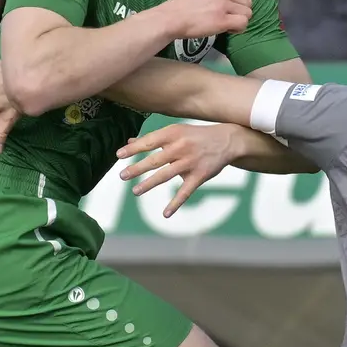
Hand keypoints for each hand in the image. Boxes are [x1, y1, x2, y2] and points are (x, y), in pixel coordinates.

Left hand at [116, 123, 244, 217]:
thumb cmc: (196, 136)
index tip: (118, 155)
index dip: (134, 149)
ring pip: (166, 175)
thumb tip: (129, 143)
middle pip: (155, 159)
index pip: (149, 142)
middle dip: (137, 168)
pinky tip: (165, 213)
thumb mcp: (176, 132)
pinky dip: (175, 203)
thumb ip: (153, 139)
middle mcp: (181, 147)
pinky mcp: (200, 175)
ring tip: (135, 191)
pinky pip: (185, 191)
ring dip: (149, 184)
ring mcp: (191, 162)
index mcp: (173, 134)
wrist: (227, 140)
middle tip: (122, 175)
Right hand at [155, 0, 251, 39]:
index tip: (226, 10)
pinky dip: (239, 29)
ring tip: (228, 25)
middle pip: (246, 3)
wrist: (171, 17)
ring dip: (239, 21)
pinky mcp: (223, 20)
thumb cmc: (179, 4)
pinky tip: (228, 30)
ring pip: (247, 13)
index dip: (235, 3)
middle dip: (240, 12)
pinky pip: (243, 23)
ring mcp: (223, 6)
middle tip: (228, 19)